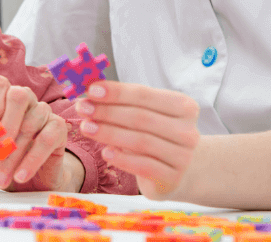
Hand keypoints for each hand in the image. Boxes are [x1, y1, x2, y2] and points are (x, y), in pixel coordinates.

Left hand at [0, 74, 75, 191]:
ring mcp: (43, 110)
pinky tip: (20, 176)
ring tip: (0, 179)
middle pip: (18, 96)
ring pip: (31, 123)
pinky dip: (32, 159)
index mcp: (2, 93)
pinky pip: (47, 138)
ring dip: (14, 154)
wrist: (27, 179)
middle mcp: (24, 96)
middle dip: (5, 125)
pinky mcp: (58, 127)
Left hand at [75, 81, 199, 199]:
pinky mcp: (173, 179)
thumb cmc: (154, 133)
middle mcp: (188, 131)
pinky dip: (122, 159)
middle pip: (141, 117)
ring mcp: (183, 157)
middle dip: (107, 112)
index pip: (144, 94)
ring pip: (140, 141)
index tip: (91, 90)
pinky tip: (105, 152)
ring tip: (86, 128)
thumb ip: (122, 100)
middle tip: (82, 108)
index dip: (116, 92)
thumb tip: (90, 90)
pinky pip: (144, 166)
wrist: (177, 169)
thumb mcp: (143, 112)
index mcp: (183, 106)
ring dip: (109, 133)